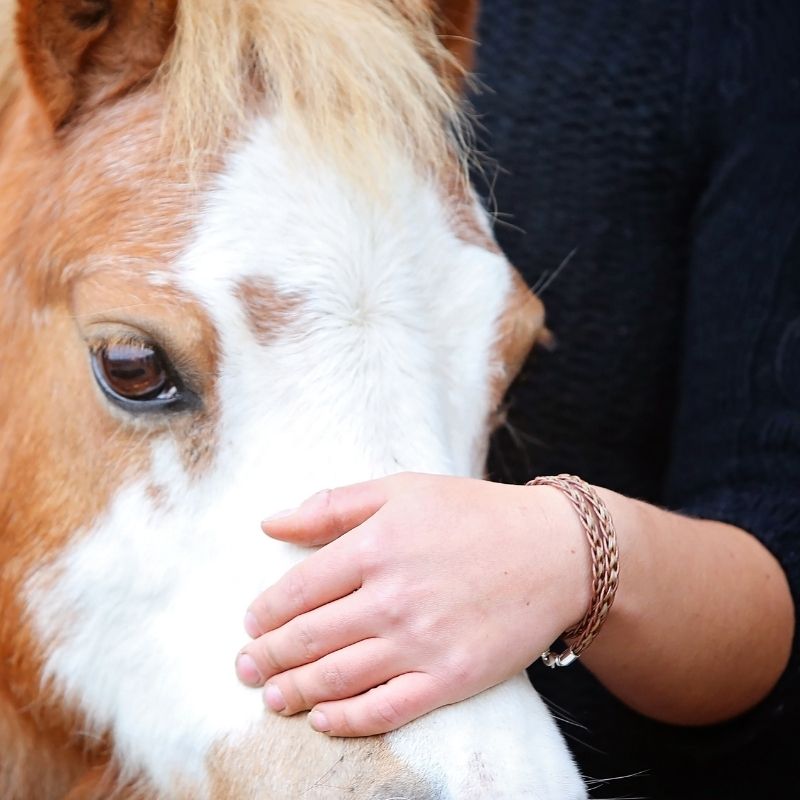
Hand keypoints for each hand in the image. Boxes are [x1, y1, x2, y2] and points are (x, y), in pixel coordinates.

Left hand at [235, 473, 591, 735]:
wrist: (554, 552)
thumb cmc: (473, 513)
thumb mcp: (402, 489)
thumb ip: (333, 505)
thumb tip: (269, 523)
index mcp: (376, 545)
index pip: (298, 590)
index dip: (265, 612)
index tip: (251, 623)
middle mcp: (392, 597)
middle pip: (308, 638)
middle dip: (267, 657)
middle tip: (244, 667)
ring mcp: (422, 642)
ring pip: (337, 678)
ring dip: (294, 692)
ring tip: (271, 697)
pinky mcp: (451, 678)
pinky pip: (386, 710)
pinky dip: (347, 720)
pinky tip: (323, 720)